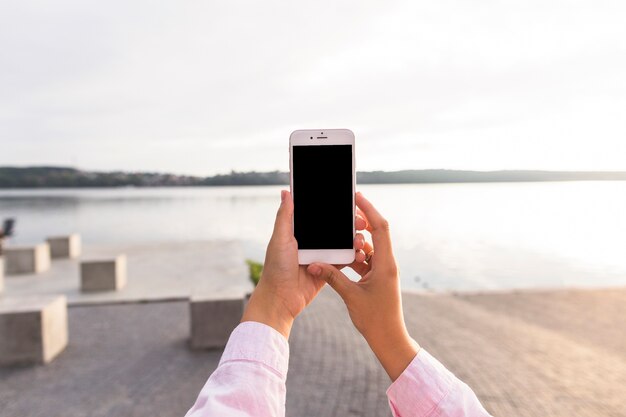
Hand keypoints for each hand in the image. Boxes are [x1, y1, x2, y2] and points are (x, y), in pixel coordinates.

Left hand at [242, 190, 366, 338]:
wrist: (281, 299)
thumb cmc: (276, 269)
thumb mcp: (280, 239)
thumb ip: (285, 216)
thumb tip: (286, 192)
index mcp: (298, 232)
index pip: (319, 215)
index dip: (334, 209)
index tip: (349, 203)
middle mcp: (310, 242)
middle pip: (334, 228)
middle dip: (349, 223)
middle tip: (360, 221)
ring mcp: (320, 256)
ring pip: (341, 243)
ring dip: (353, 239)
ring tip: (360, 238)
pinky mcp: (327, 270)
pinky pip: (343, 260)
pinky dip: (352, 256)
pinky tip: (360, 252)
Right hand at [307, 192, 419, 380]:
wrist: (389, 339)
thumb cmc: (375, 320)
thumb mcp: (351, 296)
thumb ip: (332, 277)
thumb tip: (314, 264)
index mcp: (386, 264)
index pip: (380, 228)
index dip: (369, 210)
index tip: (357, 196)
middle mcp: (387, 263)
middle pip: (376, 233)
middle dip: (361, 221)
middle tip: (344, 210)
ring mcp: (383, 270)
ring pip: (369, 248)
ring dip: (355, 242)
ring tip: (338, 234)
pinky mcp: (378, 278)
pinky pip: (366, 260)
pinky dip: (354, 257)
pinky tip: (339, 257)